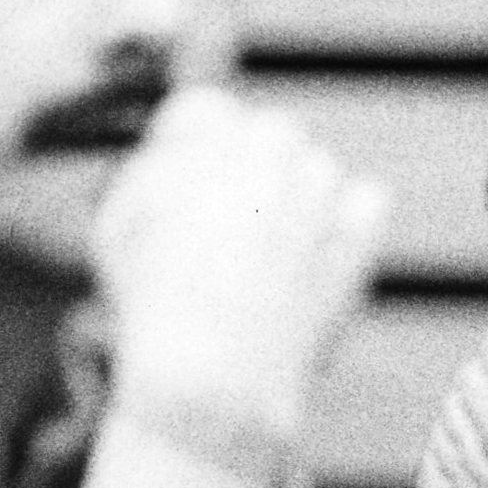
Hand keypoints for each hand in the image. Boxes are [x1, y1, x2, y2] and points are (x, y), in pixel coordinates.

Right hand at [92, 87, 388, 461]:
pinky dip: (350, 222)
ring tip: (271, 264)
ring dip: (301, 202)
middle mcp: (265, 147)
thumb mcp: (118, 230)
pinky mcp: (356, 233)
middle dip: (257, 173)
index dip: (198, 153)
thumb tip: (177, 158)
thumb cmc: (153, 308)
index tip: (195, 192)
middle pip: (272, 135)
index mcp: (202, 133)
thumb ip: (149, 175)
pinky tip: (320, 260)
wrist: (212, 375)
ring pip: (319, 171)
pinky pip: (369, 200)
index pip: (208, 112)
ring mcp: (317, 189)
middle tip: (238, 231)